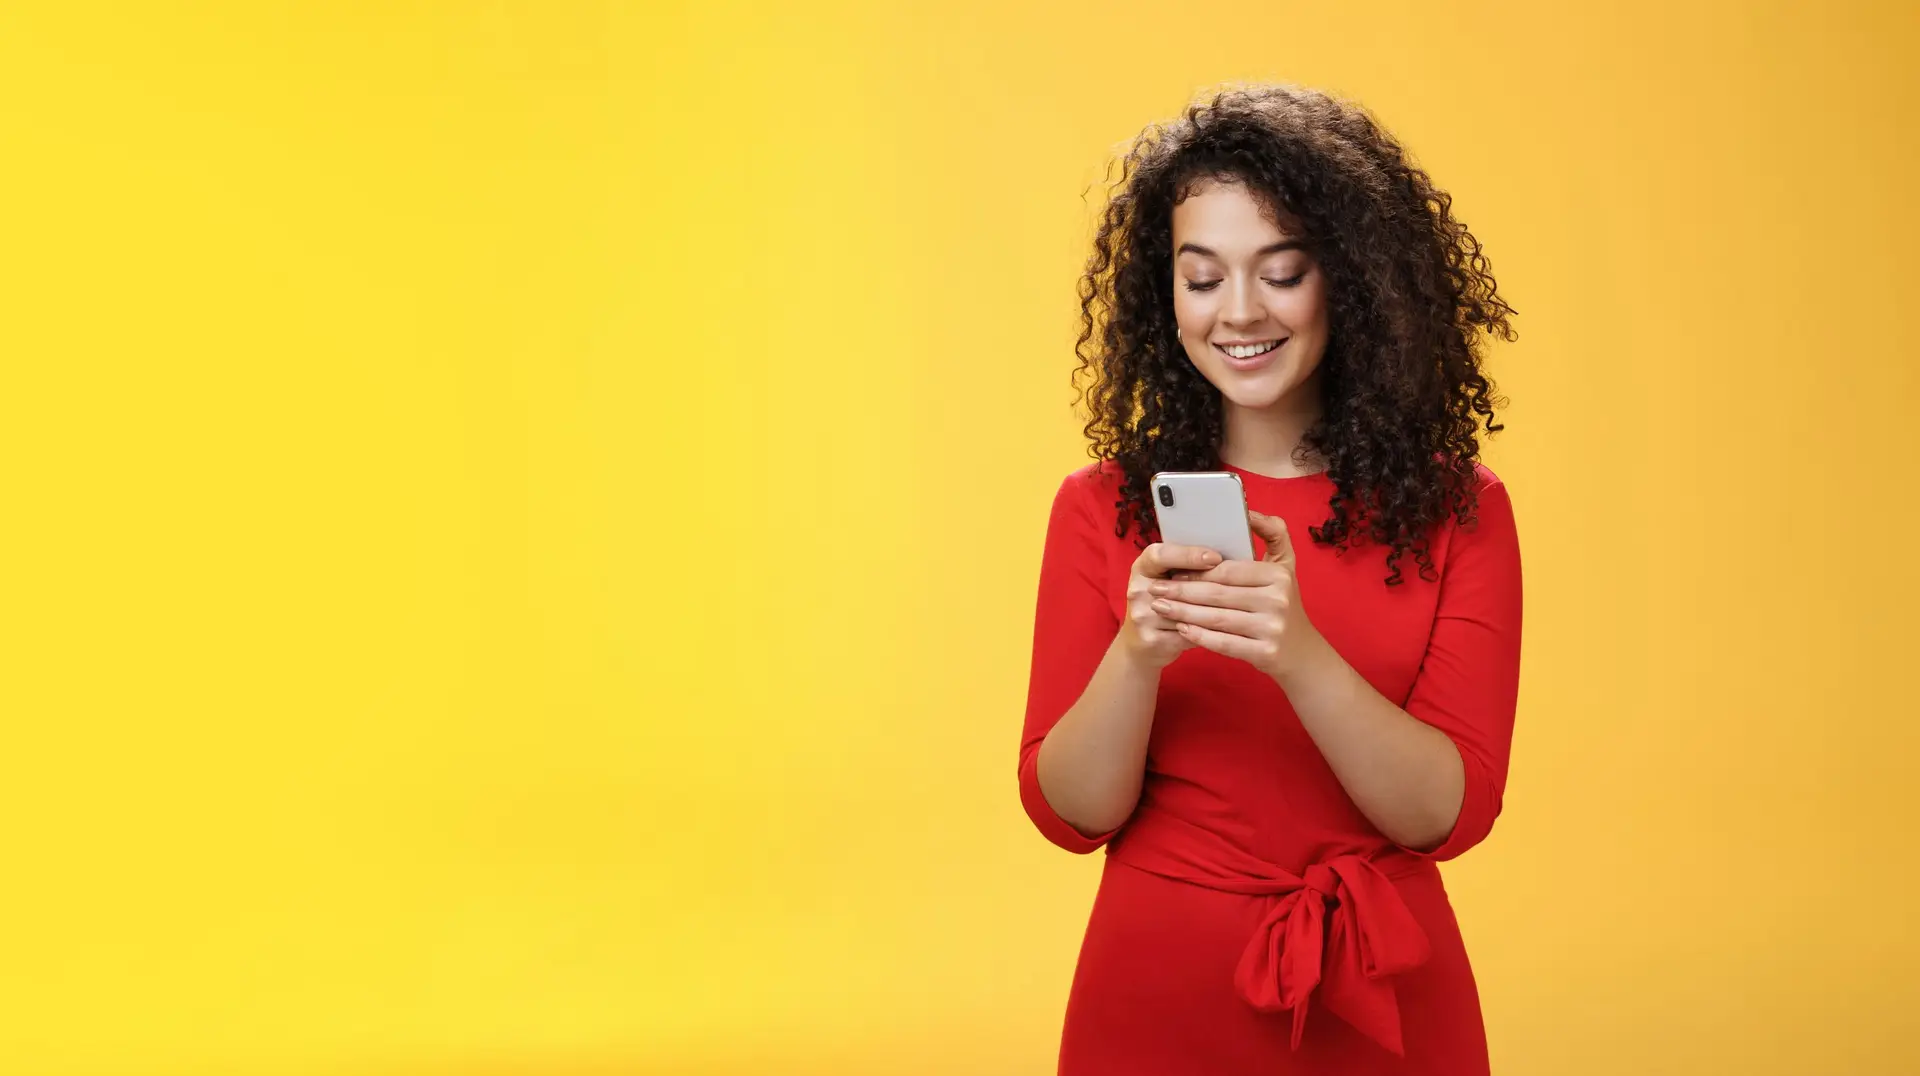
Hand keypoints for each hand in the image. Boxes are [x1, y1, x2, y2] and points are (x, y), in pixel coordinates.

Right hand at [1120, 541, 1222, 669]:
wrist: (1141, 644)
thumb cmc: (1164, 604)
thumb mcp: (1168, 578)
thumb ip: (1188, 567)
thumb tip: (1226, 557)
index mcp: (1142, 567)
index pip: (1160, 555)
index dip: (1188, 555)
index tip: (1215, 557)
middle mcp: (1137, 590)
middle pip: (1173, 584)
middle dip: (1206, 582)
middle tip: (1234, 580)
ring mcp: (1141, 616)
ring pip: (1185, 612)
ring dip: (1212, 610)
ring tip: (1237, 604)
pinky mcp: (1151, 639)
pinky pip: (1188, 633)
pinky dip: (1208, 631)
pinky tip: (1226, 628)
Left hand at [1145, 511, 1322, 680]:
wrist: (1302, 652)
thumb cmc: (1284, 603)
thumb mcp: (1286, 565)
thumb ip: (1273, 534)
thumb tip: (1250, 512)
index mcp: (1278, 575)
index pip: (1228, 571)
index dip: (1197, 571)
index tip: (1171, 571)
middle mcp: (1278, 600)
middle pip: (1218, 594)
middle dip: (1181, 591)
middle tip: (1155, 589)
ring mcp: (1272, 628)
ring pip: (1216, 618)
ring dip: (1183, 613)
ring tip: (1160, 607)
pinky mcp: (1265, 652)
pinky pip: (1224, 643)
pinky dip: (1199, 636)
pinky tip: (1181, 629)